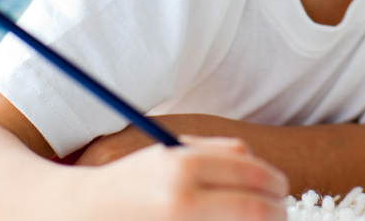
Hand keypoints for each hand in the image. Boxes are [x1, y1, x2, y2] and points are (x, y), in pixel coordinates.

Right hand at [77, 137, 288, 220]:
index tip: (281, 188)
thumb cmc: (133, 181)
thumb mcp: (171, 152)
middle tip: (280, 211)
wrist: (83, 214)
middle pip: (254, 210)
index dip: (274, 183)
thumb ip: (215, 150)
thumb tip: (255, 159)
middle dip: (276, 211)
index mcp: (184, 166)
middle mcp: (183, 199)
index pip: (251, 175)